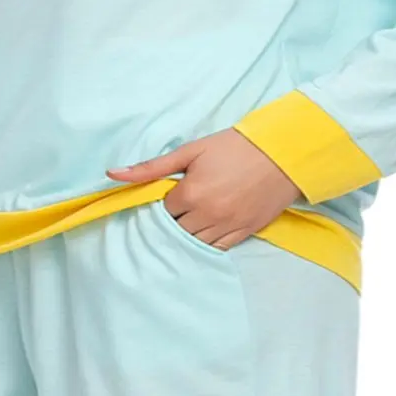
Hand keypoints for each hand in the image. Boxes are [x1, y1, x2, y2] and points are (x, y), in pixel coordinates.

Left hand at [106, 128, 301, 250]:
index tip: (171, 193)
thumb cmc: (236, 146)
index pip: (162, 211)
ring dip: (188, 233)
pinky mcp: (244, 233)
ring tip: (193, 218)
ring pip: (193, 243)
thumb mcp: (192, 150)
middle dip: (174, 220)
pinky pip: (217, 249)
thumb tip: (112, 174)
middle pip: (175, 230)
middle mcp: (207, 215)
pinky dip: (207, 242)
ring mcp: (226, 227)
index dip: (164, 203)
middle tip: (182, 206)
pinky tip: (206, 231)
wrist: (283, 154)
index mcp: (191, 193)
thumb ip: (152, 167)